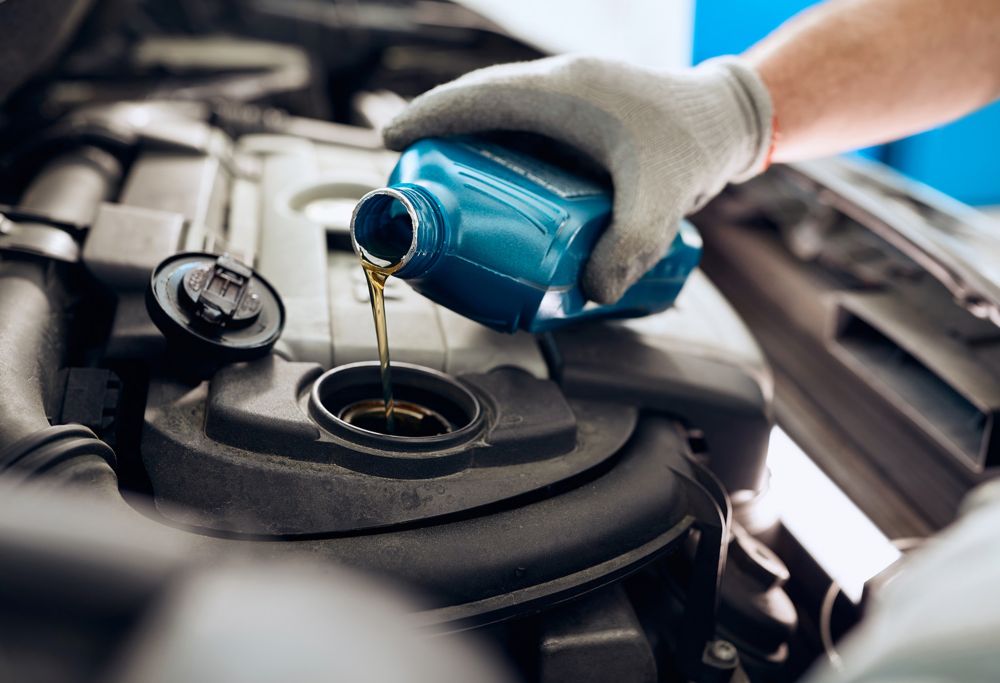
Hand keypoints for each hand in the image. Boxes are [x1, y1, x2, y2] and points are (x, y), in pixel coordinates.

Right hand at [383, 54, 772, 302]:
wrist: (728, 117)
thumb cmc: (694, 141)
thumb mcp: (662, 200)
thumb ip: (630, 246)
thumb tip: (593, 292)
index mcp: (561, 92)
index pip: (477, 100)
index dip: (429, 119)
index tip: (393, 141)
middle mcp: (556, 87)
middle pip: (477, 106)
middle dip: (439, 138)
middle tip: (414, 180)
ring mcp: (566, 98)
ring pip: (497, 116)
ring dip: (467, 146)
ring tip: (445, 191)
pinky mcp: (576, 115)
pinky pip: (521, 129)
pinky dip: (498, 154)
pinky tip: (497, 190)